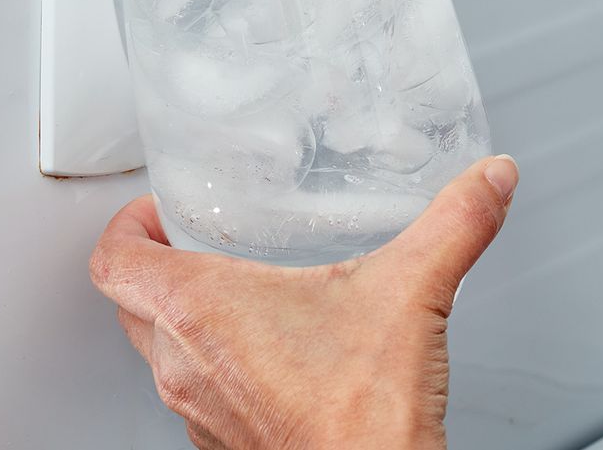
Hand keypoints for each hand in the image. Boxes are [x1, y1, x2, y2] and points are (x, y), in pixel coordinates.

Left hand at [90, 156, 518, 449]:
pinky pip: (194, 394)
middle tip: (187, 238)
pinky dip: (212, 365)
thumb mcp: (414, 291)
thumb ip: (455, 222)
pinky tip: (266, 354)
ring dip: (178, 318)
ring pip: (155, 353)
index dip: (125, 224)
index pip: (114, 258)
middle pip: (127, 304)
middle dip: (152, 264)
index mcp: (202, 312)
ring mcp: (199, 412)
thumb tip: (489, 178)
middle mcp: (184, 365)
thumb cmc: (365, 416)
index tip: (154, 208)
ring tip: (229, 290)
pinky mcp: (224, 443)